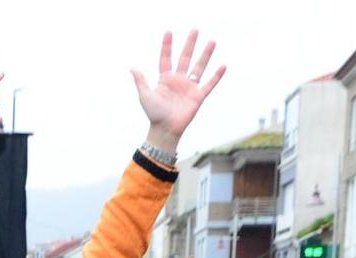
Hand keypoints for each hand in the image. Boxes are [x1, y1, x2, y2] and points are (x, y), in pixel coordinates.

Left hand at [133, 31, 224, 151]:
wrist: (165, 130)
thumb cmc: (154, 114)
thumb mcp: (145, 96)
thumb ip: (141, 81)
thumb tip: (132, 68)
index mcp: (165, 79)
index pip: (166, 58)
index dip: (167, 46)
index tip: (169, 32)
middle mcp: (178, 80)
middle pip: (185, 58)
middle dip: (190, 44)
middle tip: (195, 30)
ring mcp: (189, 87)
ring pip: (199, 67)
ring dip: (205, 55)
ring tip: (212, 42)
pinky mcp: (198, 96)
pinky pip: (209, 84)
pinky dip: (216, 76)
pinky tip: (223, 65)